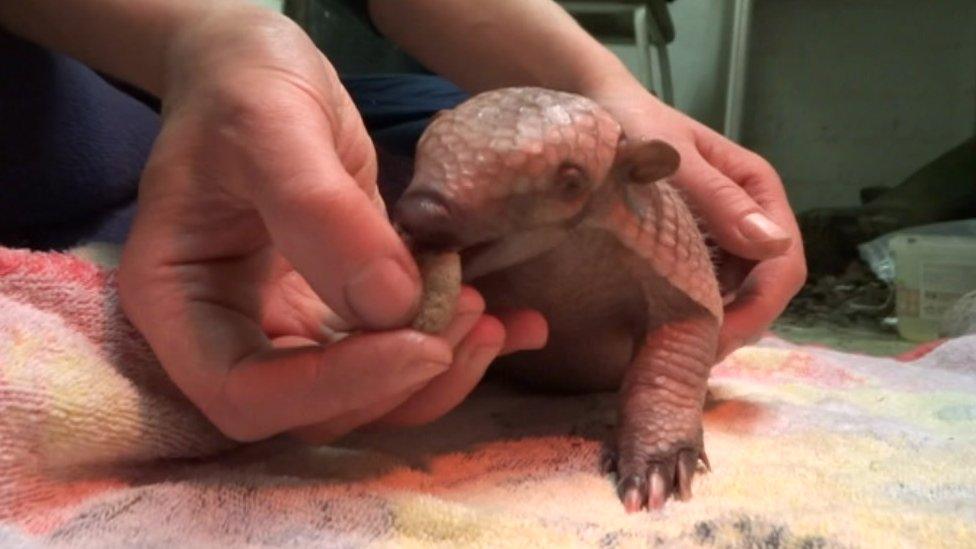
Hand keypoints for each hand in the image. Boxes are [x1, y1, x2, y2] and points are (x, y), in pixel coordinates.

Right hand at [118, 11, 545, 442]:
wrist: (258, 71)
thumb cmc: (242, 86)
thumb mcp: (272, 128)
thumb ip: (319, 213)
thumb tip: (392, 306)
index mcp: (178, 304)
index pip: (246, 394)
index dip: (335, 387)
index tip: (420, 342)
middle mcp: (228, 333)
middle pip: (313, 412)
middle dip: (399, 380)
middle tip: (469, 315)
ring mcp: (286, 328)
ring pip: (363, 396)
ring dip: (437, 372)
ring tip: (492, 317)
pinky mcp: (337, 312)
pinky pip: (394, 352)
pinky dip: (458, 346)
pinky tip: (516, 326)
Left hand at [589, 84, 806, 358]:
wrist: (595, 108)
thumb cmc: (632, 124)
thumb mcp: (671, 158)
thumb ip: (717, 199)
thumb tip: (774, 246)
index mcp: (757, 189)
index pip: (782, 266)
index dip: (756, 311)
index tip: (714, 341)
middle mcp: (749, 214)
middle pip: (766, 289)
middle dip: (736, 326)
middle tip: (689, 357)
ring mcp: (722, 232)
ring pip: (739, 294)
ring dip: (716, 324)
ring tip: (674, 348)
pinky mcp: (694, 245)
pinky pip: (708, 287)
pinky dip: (694, 310)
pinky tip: (663, 325)